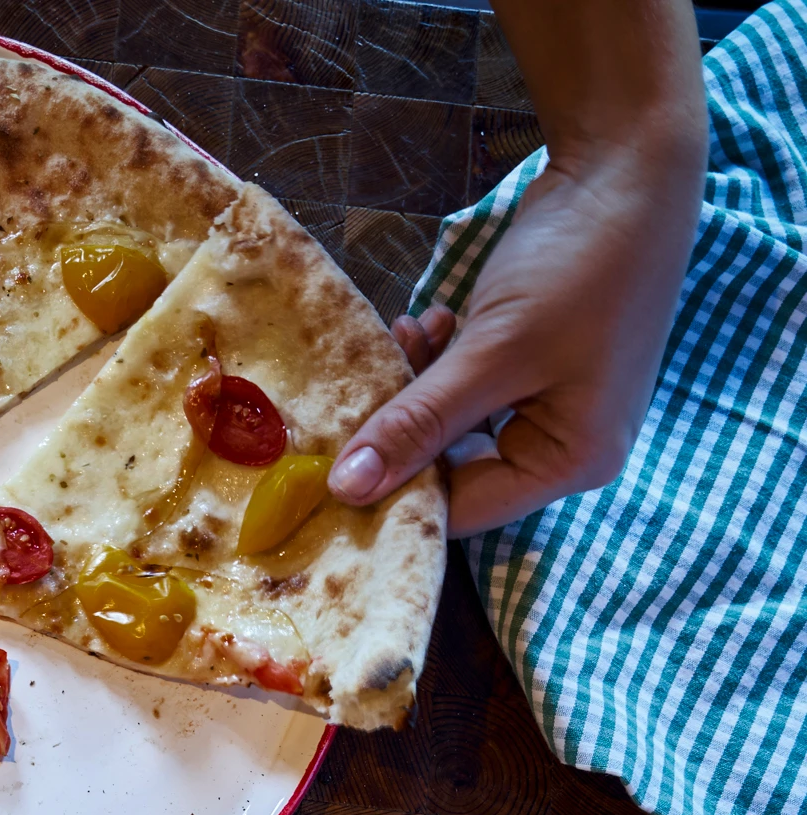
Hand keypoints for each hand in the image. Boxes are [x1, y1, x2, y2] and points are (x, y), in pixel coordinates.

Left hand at [326, 114, 703, 534]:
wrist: (626, 166)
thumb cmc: (578, 265)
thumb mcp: (492, 351)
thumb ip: (417, 424)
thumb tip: (345, 490)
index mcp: (573, 461)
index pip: (462, 510)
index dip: (392, 494)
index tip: (326, 470)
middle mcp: (565, 446)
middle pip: (453, 471)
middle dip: (400, 432)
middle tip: (360, 389)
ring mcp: (550, 404)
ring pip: (450, 427)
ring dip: (413, 388)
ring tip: (404, 337)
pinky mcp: (531, 366)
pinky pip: (465, 389)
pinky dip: (436, 363)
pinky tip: (426, 322)